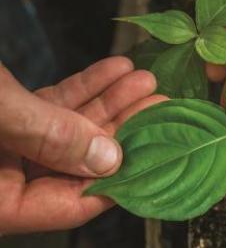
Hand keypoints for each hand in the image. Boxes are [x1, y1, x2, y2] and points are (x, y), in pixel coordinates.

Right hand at [0, 57, 166, 232]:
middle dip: (124, 128)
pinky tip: (114, 70)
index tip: (158, 153)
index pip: (72, 205)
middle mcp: (4, 177)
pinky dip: (85, 87)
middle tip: (161, 107)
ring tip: (144, 81)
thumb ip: (48, 135)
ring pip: (71, 127)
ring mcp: (6, 145)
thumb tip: (108, 158)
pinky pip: (53, 105)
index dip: (121, 181)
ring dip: (110, 102)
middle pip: (80, 161)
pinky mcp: (6, 115)